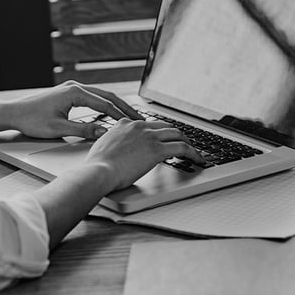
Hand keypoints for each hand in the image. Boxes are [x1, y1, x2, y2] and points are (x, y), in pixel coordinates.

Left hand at [0, 81, 142, 139]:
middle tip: (140, 118)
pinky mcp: (69, 93)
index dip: (122, 115)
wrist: (13, 113)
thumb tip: (105, 132)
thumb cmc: (32, 120)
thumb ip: (83, 130)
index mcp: (74, 93)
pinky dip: (105, 104)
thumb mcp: (59, 129)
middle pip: (107, 96)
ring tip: (130, 116)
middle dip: (124, 108)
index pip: (105, 104)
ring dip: (116, 105)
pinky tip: (111, 113)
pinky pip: (93, 97)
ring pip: (101, 95)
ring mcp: (72, 89)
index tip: (135, 123)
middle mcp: (75, 87)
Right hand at [85, 119, 203, 189]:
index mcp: (125, 124)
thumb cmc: (97, 164)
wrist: (98, 170)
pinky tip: (197, 159)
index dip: (159, 131)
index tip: (164, 138)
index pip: (149, 123)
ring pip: (177, 134)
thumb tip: (117, 150)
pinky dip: (193, 153)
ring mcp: (149, 137)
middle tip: (183, 143)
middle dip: (176, 134)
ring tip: (193, 151)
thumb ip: (113, 143)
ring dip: (188, 142)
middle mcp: (139, 126)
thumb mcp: (103, 146)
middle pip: (166, 126)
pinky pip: (182, 148)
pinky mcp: (157, 150)